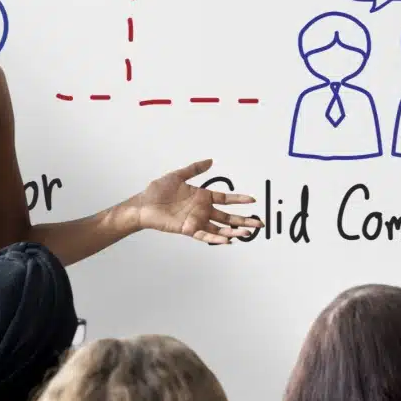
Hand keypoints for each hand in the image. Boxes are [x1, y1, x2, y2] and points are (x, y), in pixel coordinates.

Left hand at [131, 159, 261, 243]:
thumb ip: (194, 169)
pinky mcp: (189, 229)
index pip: (225, 199)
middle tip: (258, 223)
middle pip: (227, 217)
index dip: (238, 200)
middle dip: (243, 220)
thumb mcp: (177, 175)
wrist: (143, 204)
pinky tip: (227, 240)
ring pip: (220, 228)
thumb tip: (210, 161)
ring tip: (247, 234)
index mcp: (202, 197)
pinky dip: (216, 239)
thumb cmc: (157, 191)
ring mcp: (196, 220)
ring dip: (234, 232)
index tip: (252, 200)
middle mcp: (202, 210)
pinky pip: (205, 236)